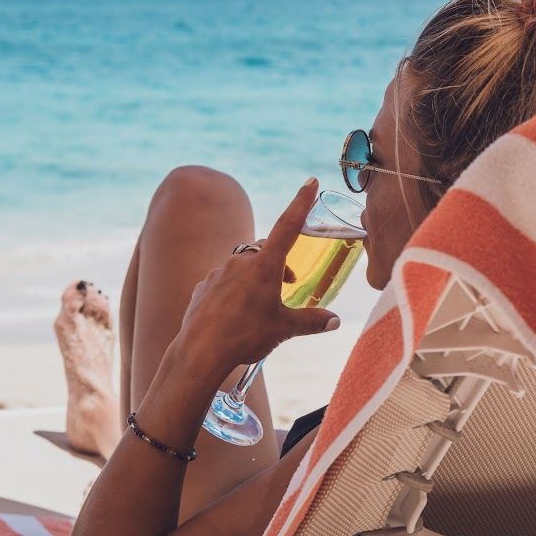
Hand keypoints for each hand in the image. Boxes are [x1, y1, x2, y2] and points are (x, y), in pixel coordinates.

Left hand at [173, 177, 340, 374]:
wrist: (199, 353)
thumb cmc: (245, 336)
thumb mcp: (284, 329)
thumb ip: (312, 322)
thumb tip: (335, 321)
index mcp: (265, 266)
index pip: (288, 225)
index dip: (301, 202)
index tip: (310, 182)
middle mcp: (240, 262)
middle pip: (264, 250)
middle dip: (279, 262)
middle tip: (289, 284)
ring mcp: (218, 273)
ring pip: (242, 266)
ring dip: (255, 278)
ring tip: (258, 308)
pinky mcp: (203, 287)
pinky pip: (223, 283)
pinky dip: (233, 292)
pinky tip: (234, 315)